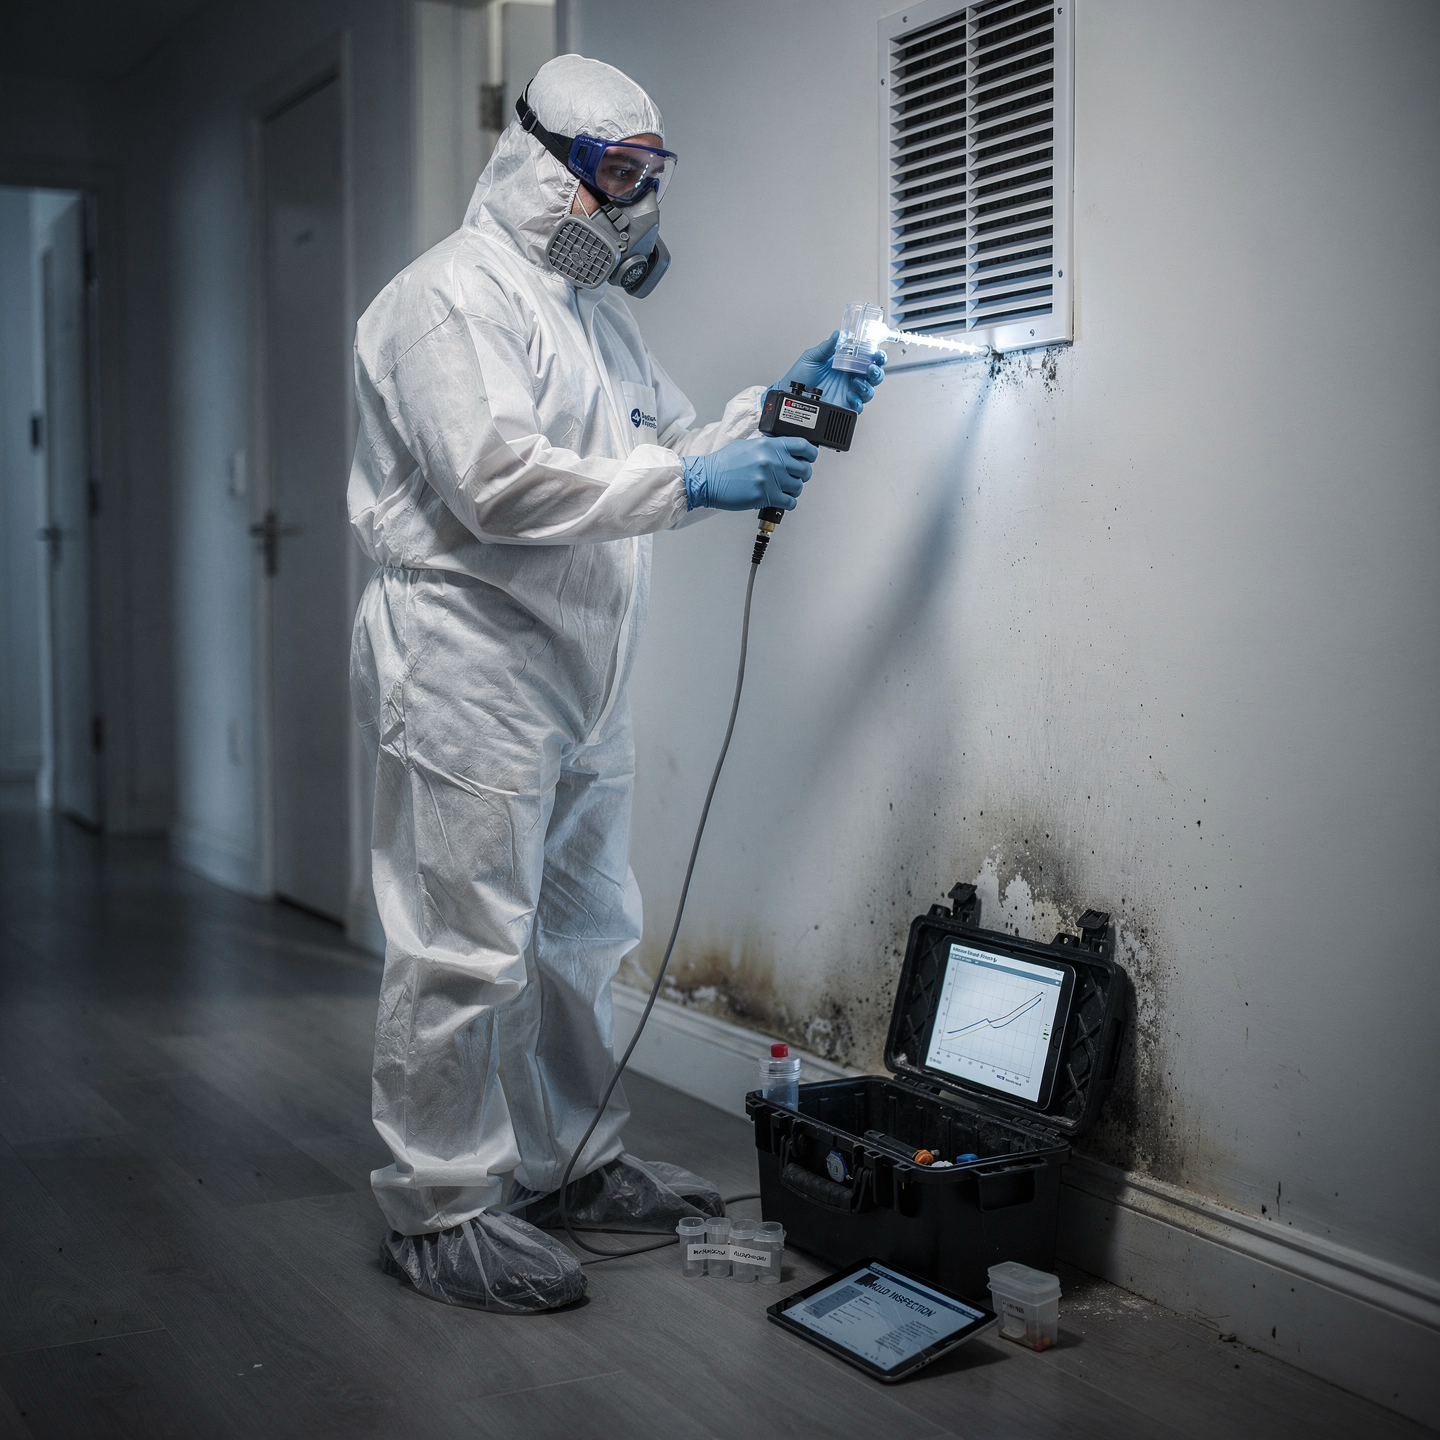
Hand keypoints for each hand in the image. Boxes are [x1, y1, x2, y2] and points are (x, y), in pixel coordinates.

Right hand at [683, 436, 817, 511]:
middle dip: (802, 475)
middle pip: (804, 469)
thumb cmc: (723, 464)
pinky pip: (789, 502)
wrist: (707, 479)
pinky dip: (788, 503)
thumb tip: (783, 451)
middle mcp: (772, 461)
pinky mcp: (764, 496)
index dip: (811, 453)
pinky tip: (780, 499)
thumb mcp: (747, 446)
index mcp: (769, 446)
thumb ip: (767, 448)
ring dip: (794, 490)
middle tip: (795, 477)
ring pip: (798, 487)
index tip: (810, 458)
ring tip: (783, 489)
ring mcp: (769, 479)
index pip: (803, 446)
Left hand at [776, 331, 885, 413]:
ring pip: (869, 390)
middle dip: (877, 371)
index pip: (867, 357)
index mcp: (846, 362)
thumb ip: (826, 347)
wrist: (789, 394)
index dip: (876, 355)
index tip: (877, 353)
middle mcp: (850, 377)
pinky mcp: (845, 406)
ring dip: (868, 386)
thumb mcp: (811, 357)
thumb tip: (837, 334)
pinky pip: (859, 406)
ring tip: (856, 382)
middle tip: (870, 368)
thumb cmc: (799, 376)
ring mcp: (849, 391)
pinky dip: (858, 401)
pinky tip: (850, 396)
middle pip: (873, 375)